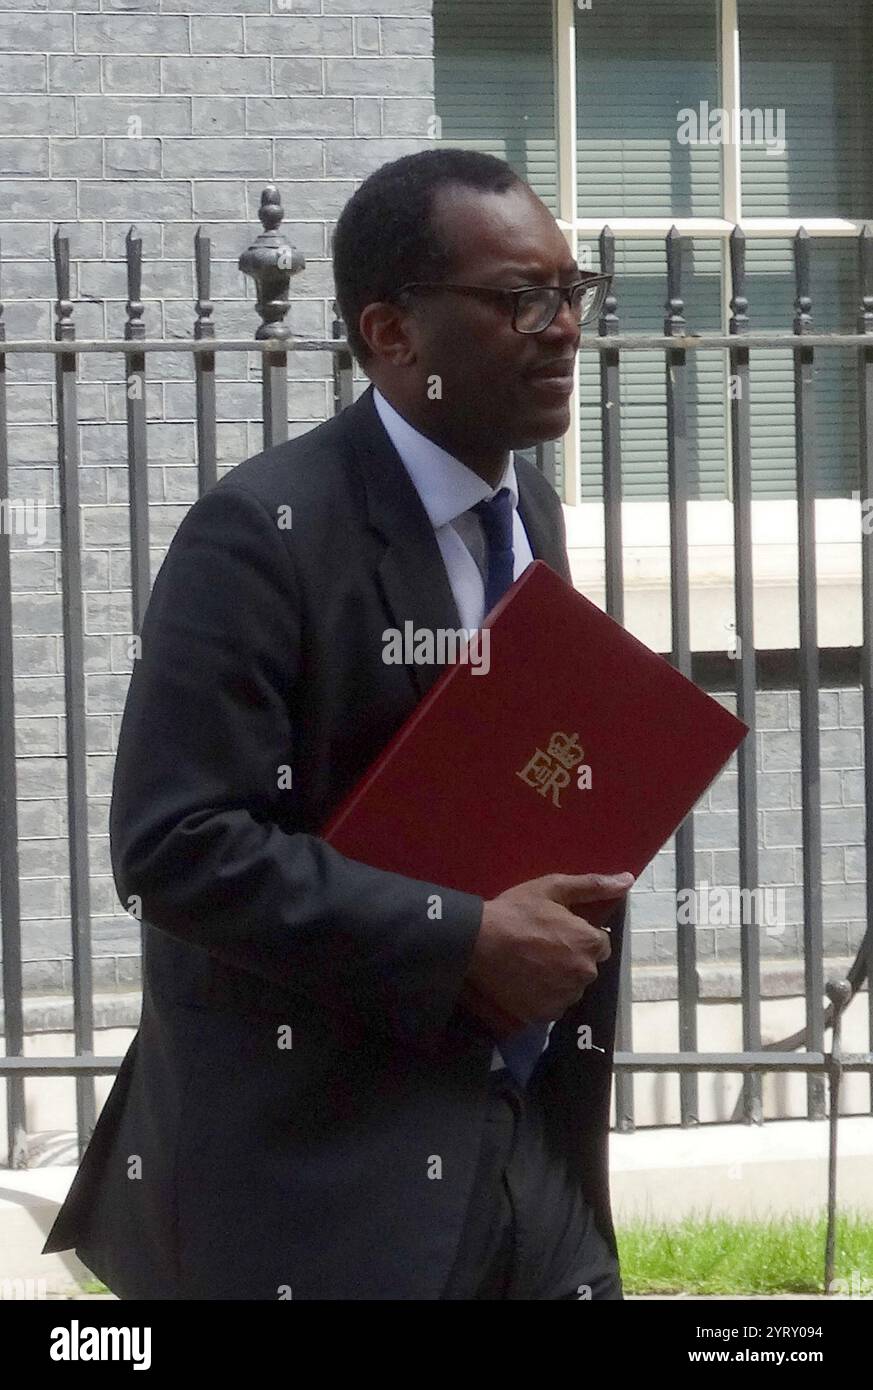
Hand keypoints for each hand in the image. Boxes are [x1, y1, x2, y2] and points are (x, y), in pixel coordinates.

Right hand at [458, 871, 633, 1038]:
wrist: (476, 943)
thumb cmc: (516, 911)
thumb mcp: (552, 888)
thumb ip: (594, 885)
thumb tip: (627, 880)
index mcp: (589, 943)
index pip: (600, 943)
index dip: (579, 935)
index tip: (557, 930)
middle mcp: (584, 974)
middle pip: (586, 966)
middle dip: (571, 957)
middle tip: (542, 945)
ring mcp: (564, 997)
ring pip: (570, 987)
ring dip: (559, 977)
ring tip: (531, 963)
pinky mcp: (544, 1014)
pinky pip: (553, 1004)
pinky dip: (544, 995)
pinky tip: (525, 979)